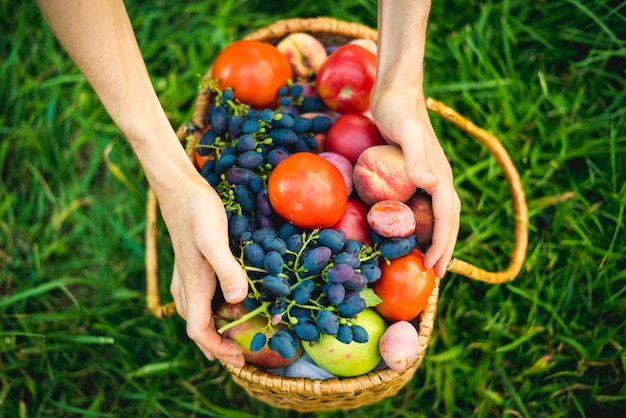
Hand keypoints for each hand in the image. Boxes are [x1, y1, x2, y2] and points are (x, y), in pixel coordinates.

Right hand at [160, 176, 247, 366]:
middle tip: (242, 356)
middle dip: (217, 347)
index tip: (240, 357)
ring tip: (236, 338)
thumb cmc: (197, 211)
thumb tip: (238, 299)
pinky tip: (228, 305)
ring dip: (214, 331)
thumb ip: (226, 268)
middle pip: (197, 328)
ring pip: (196, 315)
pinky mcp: (190, 266)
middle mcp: (187, 286)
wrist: (179, 189)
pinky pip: (198, 299)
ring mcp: (186, 277)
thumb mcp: (213, 238)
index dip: (218, 349)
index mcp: (194, 285)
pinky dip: (213, 312)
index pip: (199, 332)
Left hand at [370, 89, 459, 276]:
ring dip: (436, 238)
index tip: (433, 267)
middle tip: (436, 274)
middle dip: (444, 248)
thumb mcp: (407, 131)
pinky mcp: (416, 173)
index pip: (446, 218)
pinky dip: (422, 222)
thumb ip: (417, 156)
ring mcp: (428, 177)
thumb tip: (431, 183)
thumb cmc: (399, 111)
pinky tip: (411, 230)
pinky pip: (423, 204)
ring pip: (438, 215)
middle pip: (447, 221)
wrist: (396, 93)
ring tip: (429, 259)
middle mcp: (438, 179)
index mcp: (440, 176)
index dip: (441, 244)